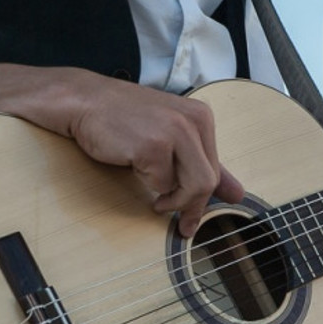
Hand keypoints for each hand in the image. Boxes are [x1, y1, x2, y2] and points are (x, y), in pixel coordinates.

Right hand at [51, 73, 244, 237]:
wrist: (85, 101)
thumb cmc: (124, 120)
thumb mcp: (170, 138)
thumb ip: (202, 165)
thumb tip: (237, 194)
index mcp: (201, 118)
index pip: (216, 170)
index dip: (204, 199)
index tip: (192, 219)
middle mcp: (194, 122)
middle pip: (208, 181)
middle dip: (192, 207)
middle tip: (178, 222)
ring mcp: (174, 132)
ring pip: (192, 187)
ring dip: (172, 200)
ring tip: (155, 199)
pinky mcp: (153, 146)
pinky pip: (161, 184)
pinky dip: (147, 184)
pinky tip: (133, 166)